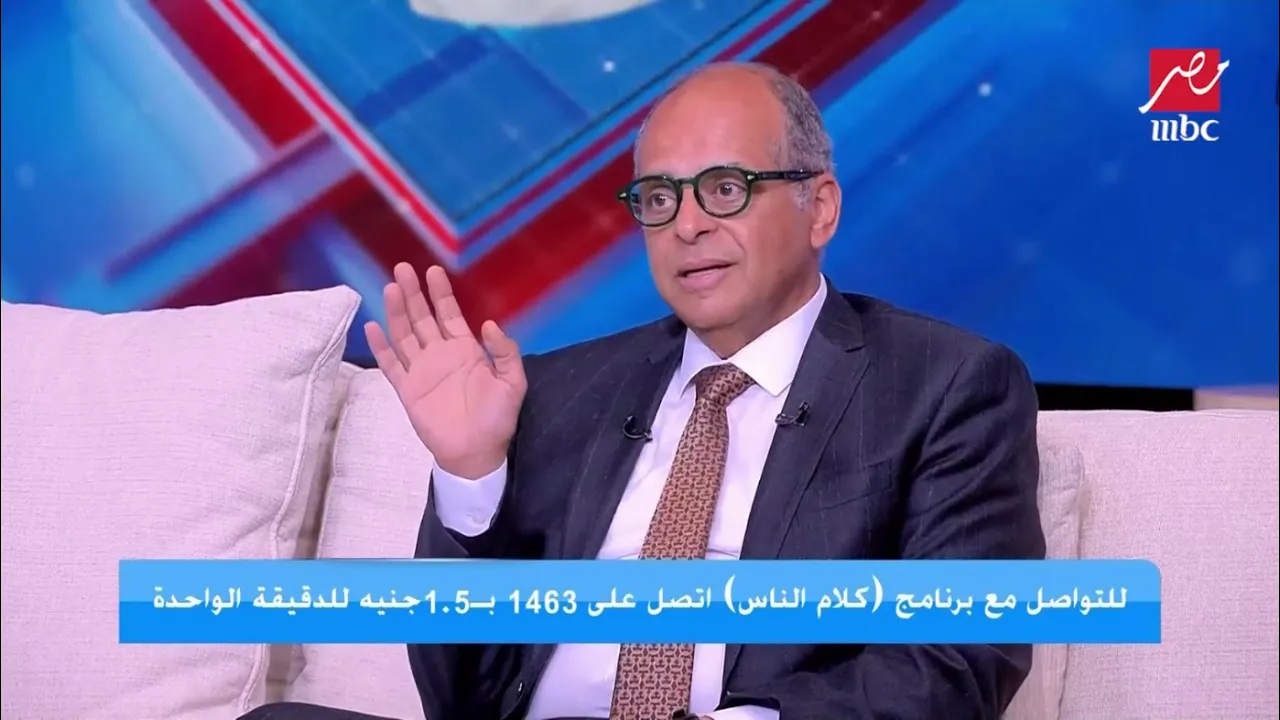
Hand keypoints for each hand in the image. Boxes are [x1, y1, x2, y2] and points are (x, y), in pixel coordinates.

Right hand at [365, 263, 525, 477]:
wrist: (476, 452)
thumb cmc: (497, 418)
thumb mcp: (513, 382)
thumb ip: (506, 352)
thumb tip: (489, 324)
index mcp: (465, 350)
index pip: (449, 313)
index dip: (441, 292)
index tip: (432, 270)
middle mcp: (440, 354)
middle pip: (421, 317)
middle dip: (413, 293)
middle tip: (402, 269)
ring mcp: (421, 370)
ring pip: (404, 334)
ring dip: (397, 312)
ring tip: (390, 288)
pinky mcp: (407, 389)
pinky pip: (391, 364)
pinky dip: (381, 347)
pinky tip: (373, 326)